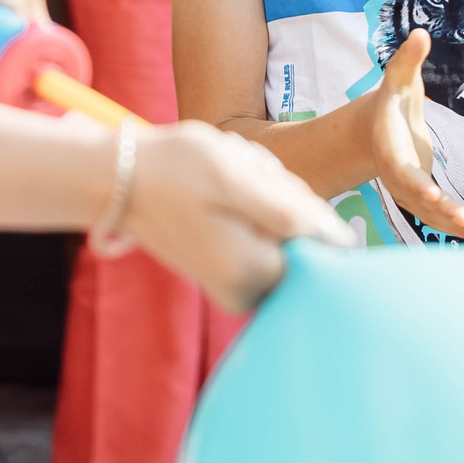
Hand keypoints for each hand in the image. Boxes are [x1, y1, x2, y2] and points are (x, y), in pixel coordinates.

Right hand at [121, 121, 354, 308]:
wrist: (120, 179)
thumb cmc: (175, 169)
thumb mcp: (235, 176)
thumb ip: (290, 213)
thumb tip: (343, 242)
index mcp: (256, 273)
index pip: (320, 240)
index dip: (297, 202)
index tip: (260, 187)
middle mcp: (249, 293)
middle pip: (300, 239)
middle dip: (279, 201)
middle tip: (237, 179)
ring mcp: (237, 288)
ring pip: (280, 235)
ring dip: (263, 202)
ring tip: (223, 185)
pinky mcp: (229, 277)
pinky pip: (260, 239)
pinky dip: (248, 212)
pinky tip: (218, 197)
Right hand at [363, 30, 463, 238]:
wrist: (372, 130)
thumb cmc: (390, 100)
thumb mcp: (397, 79)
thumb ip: (407, 59)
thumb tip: (419, 33)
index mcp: (390, 151)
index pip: (403, 172)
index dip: (417, 185)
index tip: (435, 196)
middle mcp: (396, 177)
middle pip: (417, 200)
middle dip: (440, 212)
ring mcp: (406, 191)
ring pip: (428, 215)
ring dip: (452, 226)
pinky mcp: (419, 198)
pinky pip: (436, 216)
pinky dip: (455, 226)